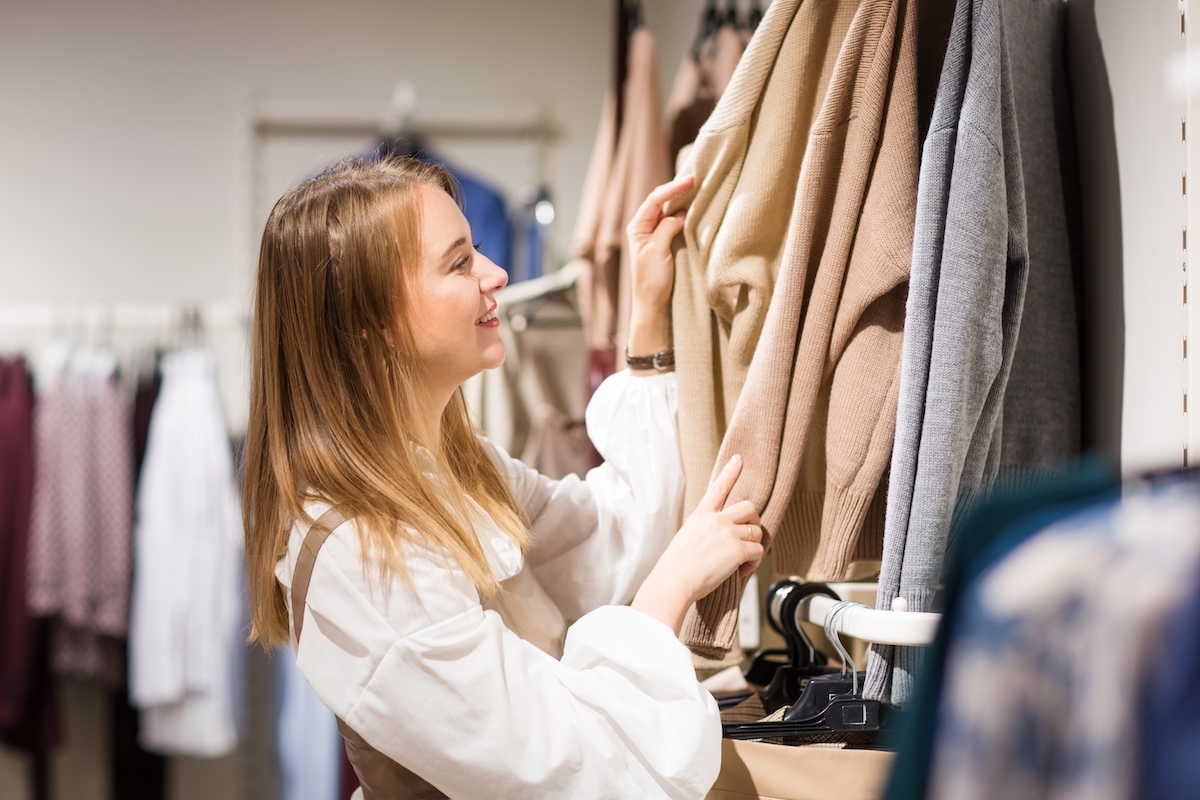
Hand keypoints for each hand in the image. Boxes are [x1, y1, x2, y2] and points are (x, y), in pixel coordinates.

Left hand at [625, 176, 692, 359]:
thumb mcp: (658, 252)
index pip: (654, 200)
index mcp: (637, 227)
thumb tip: (678, 213)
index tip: (690, 180)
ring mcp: (655, 235)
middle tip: (696, 177)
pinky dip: (685, 213)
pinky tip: (695, 208)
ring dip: (681, 199)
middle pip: (660, 200)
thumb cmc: (651, 281)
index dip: (672, 188)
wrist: (653, 305)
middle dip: (676, 188)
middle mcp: (644, 228)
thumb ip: (666, 229)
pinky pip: (675, 222)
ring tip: (697, 188)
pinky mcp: (666, 243)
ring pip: (669, 210)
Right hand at [631, 455, 763, 634]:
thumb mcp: (685, 540)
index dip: (730, 472)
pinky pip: (758, 551)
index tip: (738, 459)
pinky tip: (741, 572)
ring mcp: (728, 532)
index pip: (718, 488)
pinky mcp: (738, 549)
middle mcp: (716, 520)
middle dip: (754, 522)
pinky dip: (754, 563)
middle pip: (749, 508)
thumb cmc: (675, 568)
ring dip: (753, 547)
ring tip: (741, 563)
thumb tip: (716, 542)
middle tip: (749, 538)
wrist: (673, 581)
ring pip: (756, 532)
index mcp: (701, 516)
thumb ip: (702, 533)